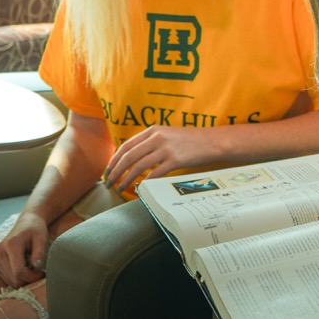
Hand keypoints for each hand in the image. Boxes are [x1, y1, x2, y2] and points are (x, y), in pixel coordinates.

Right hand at [0, 212, 48, 287]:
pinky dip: (17, 277)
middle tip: (38, 271)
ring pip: (10, 281)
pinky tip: (24, 267)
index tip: (42, 272)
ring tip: (32, 268)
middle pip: (14, 278)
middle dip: (28, 279)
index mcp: (10, 245)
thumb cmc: (35, 229)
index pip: (19, 271)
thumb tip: (37, 268)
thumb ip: (39, 252)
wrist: (26, 222)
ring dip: (23, 279)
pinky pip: (7, 278)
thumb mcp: (41, 237)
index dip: (31, 276)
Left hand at [104, 125, 221, 192]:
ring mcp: (166, 148)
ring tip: (120, 188)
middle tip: (108, 184)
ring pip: (138, 166)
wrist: (212, 141)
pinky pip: (155, 174)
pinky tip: (140, 188)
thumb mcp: (167, 135)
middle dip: (115, 172)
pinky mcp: (176, 160)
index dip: (113, 160)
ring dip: (126, 179)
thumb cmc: (189, 141)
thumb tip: (131, 158)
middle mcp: (157, 137)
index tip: (107, 171)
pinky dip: (145, 182)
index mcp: (153, 130)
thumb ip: (150, 142)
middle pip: (128, 157)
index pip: (126, 146)